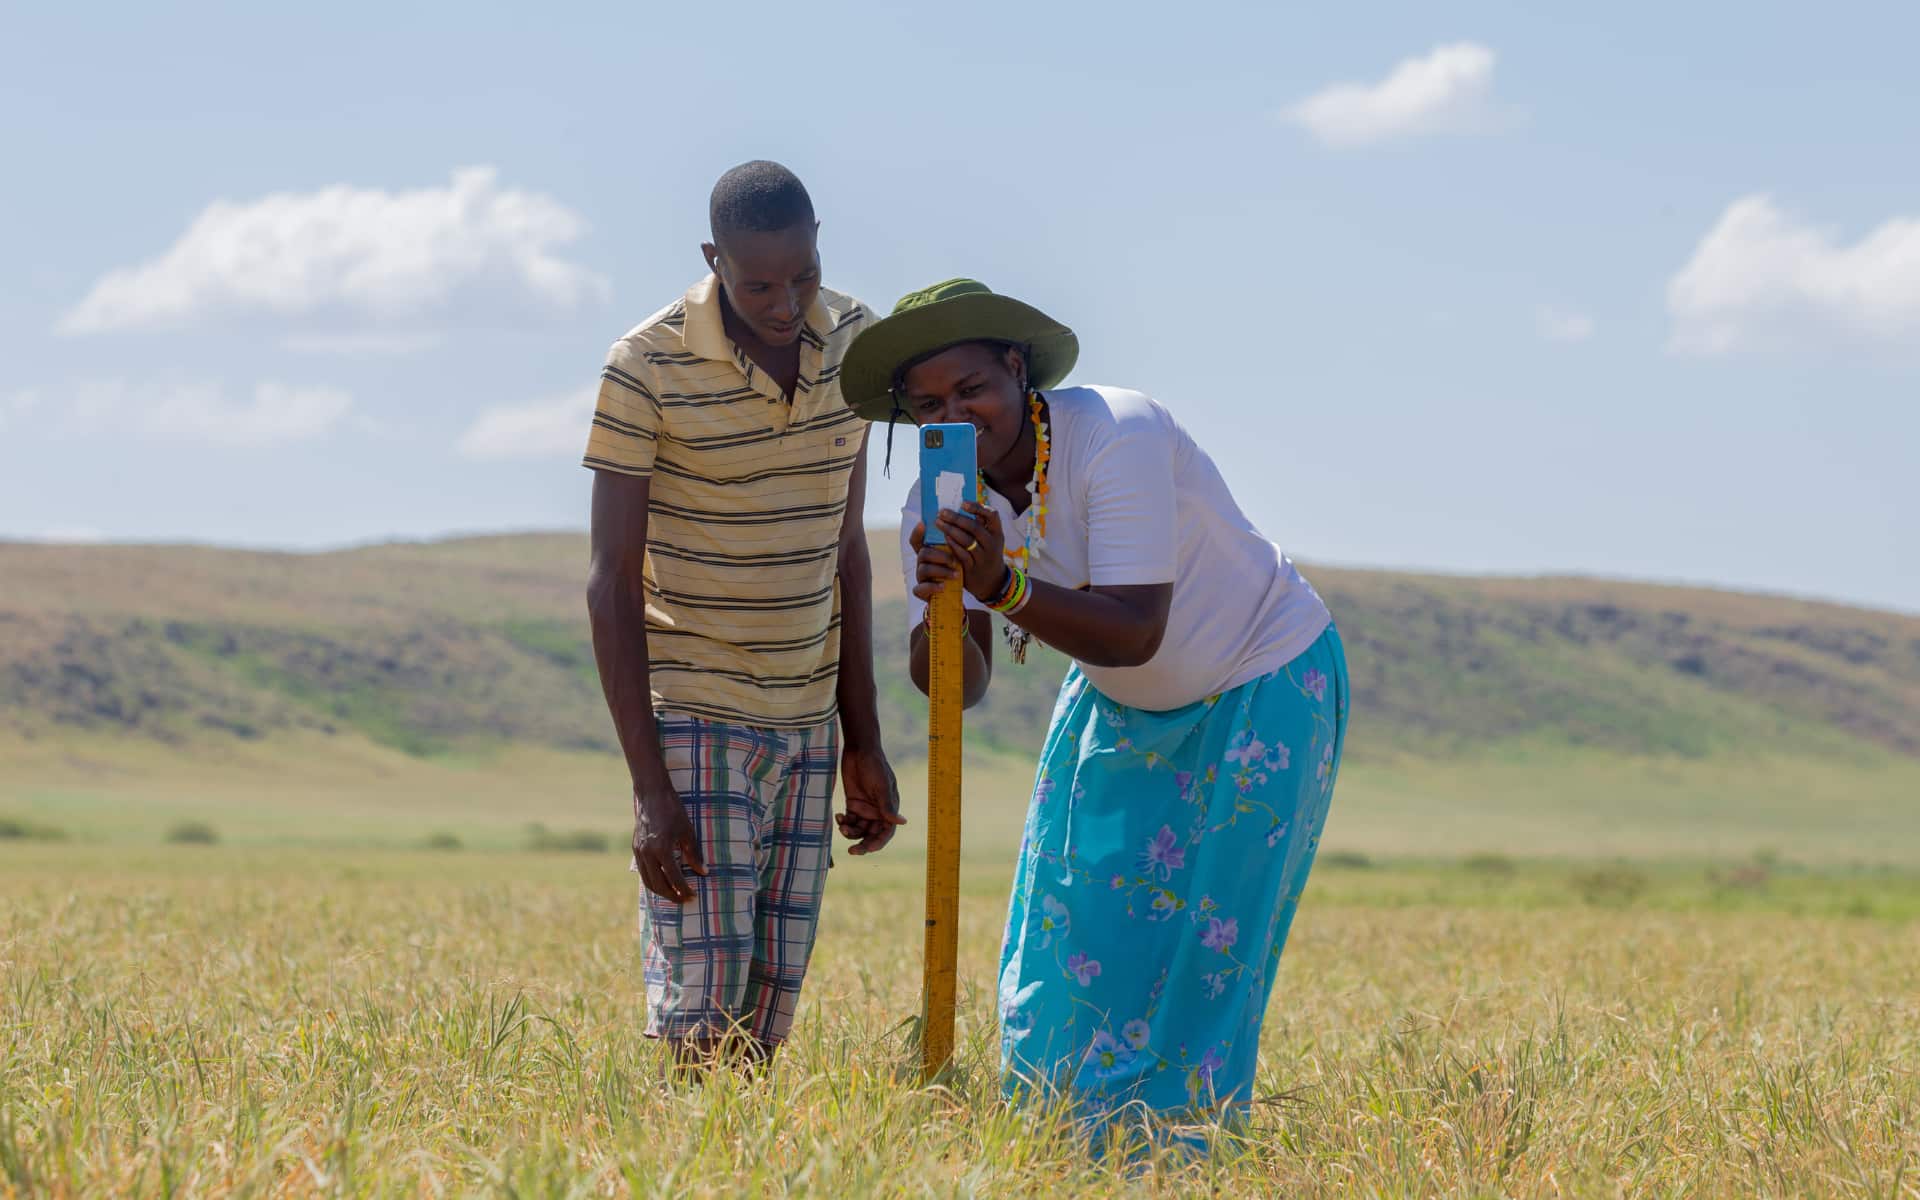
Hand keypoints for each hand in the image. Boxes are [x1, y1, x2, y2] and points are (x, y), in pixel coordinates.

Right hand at [632, 780, 705, 901]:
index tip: (693, 896)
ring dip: (661, 891)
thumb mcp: (687, 831)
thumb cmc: (673, 810)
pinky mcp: (635, 848)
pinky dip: (652, 881)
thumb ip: (693, 854)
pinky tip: (662, 883)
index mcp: (662, 849)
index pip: (674, 878)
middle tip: (684, 900)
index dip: (684, 890)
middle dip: (672, 895)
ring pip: (648, 881)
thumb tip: (703, 872)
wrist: (652, 794)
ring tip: (674, 895)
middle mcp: (648, 853)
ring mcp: (639, 852)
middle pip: (659, 884)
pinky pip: (643, 871)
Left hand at [836, 745, 905, 854]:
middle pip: (871, 835)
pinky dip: (843, 822)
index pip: (886, 832)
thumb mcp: (881, 786)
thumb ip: (888, 805)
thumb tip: (902, 822)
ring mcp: (865, 809)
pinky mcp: (853, 804)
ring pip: (858, 830)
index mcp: (889, 808)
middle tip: (851, 852)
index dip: (878, 843)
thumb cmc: (874, 765)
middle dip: (862, 844)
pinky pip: (848, 820)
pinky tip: (838, 816)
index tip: (866, 849)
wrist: (859, 749)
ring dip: (850, 832)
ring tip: (842, 825)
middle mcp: (878, 811)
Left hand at [910, 503, 1007, 604]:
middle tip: (942, 512)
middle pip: (975, 527)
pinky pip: (962, 554)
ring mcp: (984, 556)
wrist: (993, 581)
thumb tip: (960, 507)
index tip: (962, 504)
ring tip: (938, 523)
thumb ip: (980, 525)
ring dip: (951, 530)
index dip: (978, 507)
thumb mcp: (990, 539)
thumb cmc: (987, 553)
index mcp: (997, 532)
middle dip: (956, 518)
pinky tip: (945, 538)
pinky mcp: (974, 567)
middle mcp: (992, 543)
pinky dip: (953, 545)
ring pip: (967, 540)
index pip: (992, 515)